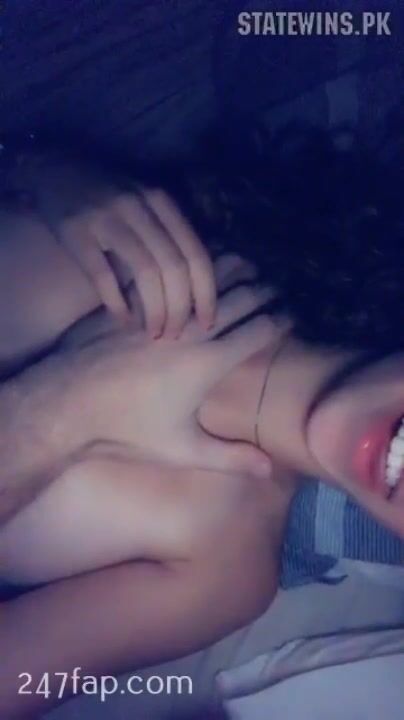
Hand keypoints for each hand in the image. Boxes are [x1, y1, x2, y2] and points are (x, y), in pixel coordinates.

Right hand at [9, 149, 215, 336]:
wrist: (54, 169)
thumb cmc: (109, 196)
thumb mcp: (146, 204)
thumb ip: (170, 235)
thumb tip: (196, 289)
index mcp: (162, 201)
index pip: (196, 254)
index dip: (206, 294)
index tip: (207, 323)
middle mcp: (139, 206)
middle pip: (174, 267)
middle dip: (179, 309)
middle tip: (174, 335)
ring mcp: (106, 217)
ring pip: (145, 273)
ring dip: (154, 311)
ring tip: (153, 333)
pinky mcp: (75, 231)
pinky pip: (103, 276)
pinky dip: (117, 304)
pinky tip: (124, 321)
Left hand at [68, 285, 278, 476]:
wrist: (67, 404)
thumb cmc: (127, 430)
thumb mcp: (181, 450)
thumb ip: (229, 456)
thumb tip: (269, 469)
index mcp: (209, 362)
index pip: (261, 330)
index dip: (281, 321)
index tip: (290, 318)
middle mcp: (192, 329)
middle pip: (242, 297)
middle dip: (265, 292)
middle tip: (276, 292)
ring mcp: (162, 310)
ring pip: (209, 277)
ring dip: (234, 272)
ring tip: (248, 271)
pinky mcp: (136, 301)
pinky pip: (172, 274)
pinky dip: (192, 269)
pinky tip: (196, 270)